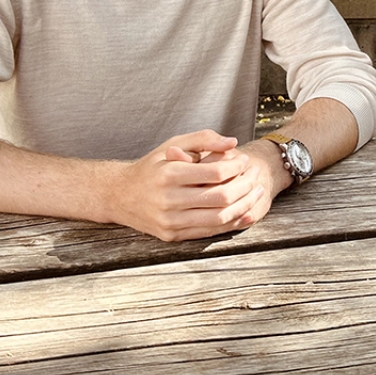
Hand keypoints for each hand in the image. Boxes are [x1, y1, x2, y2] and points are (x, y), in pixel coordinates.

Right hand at [109, 130, 267, 241]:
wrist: (119, 195)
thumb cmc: (152, 166)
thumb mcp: (172, 145)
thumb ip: (203, 139)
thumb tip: (232, 142)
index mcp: (168, 174)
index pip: (214, 172)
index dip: (236, 167)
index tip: (245, 161)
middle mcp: (167, 199)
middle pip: (219, 197)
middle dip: (245, 187)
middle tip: (256, 177)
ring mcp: (169, 221)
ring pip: (218, 218)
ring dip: (243, 206)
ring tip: (256, 193)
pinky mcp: (172, 235)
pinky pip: (208, 231)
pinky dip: (230, 223)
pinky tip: (243, 211)